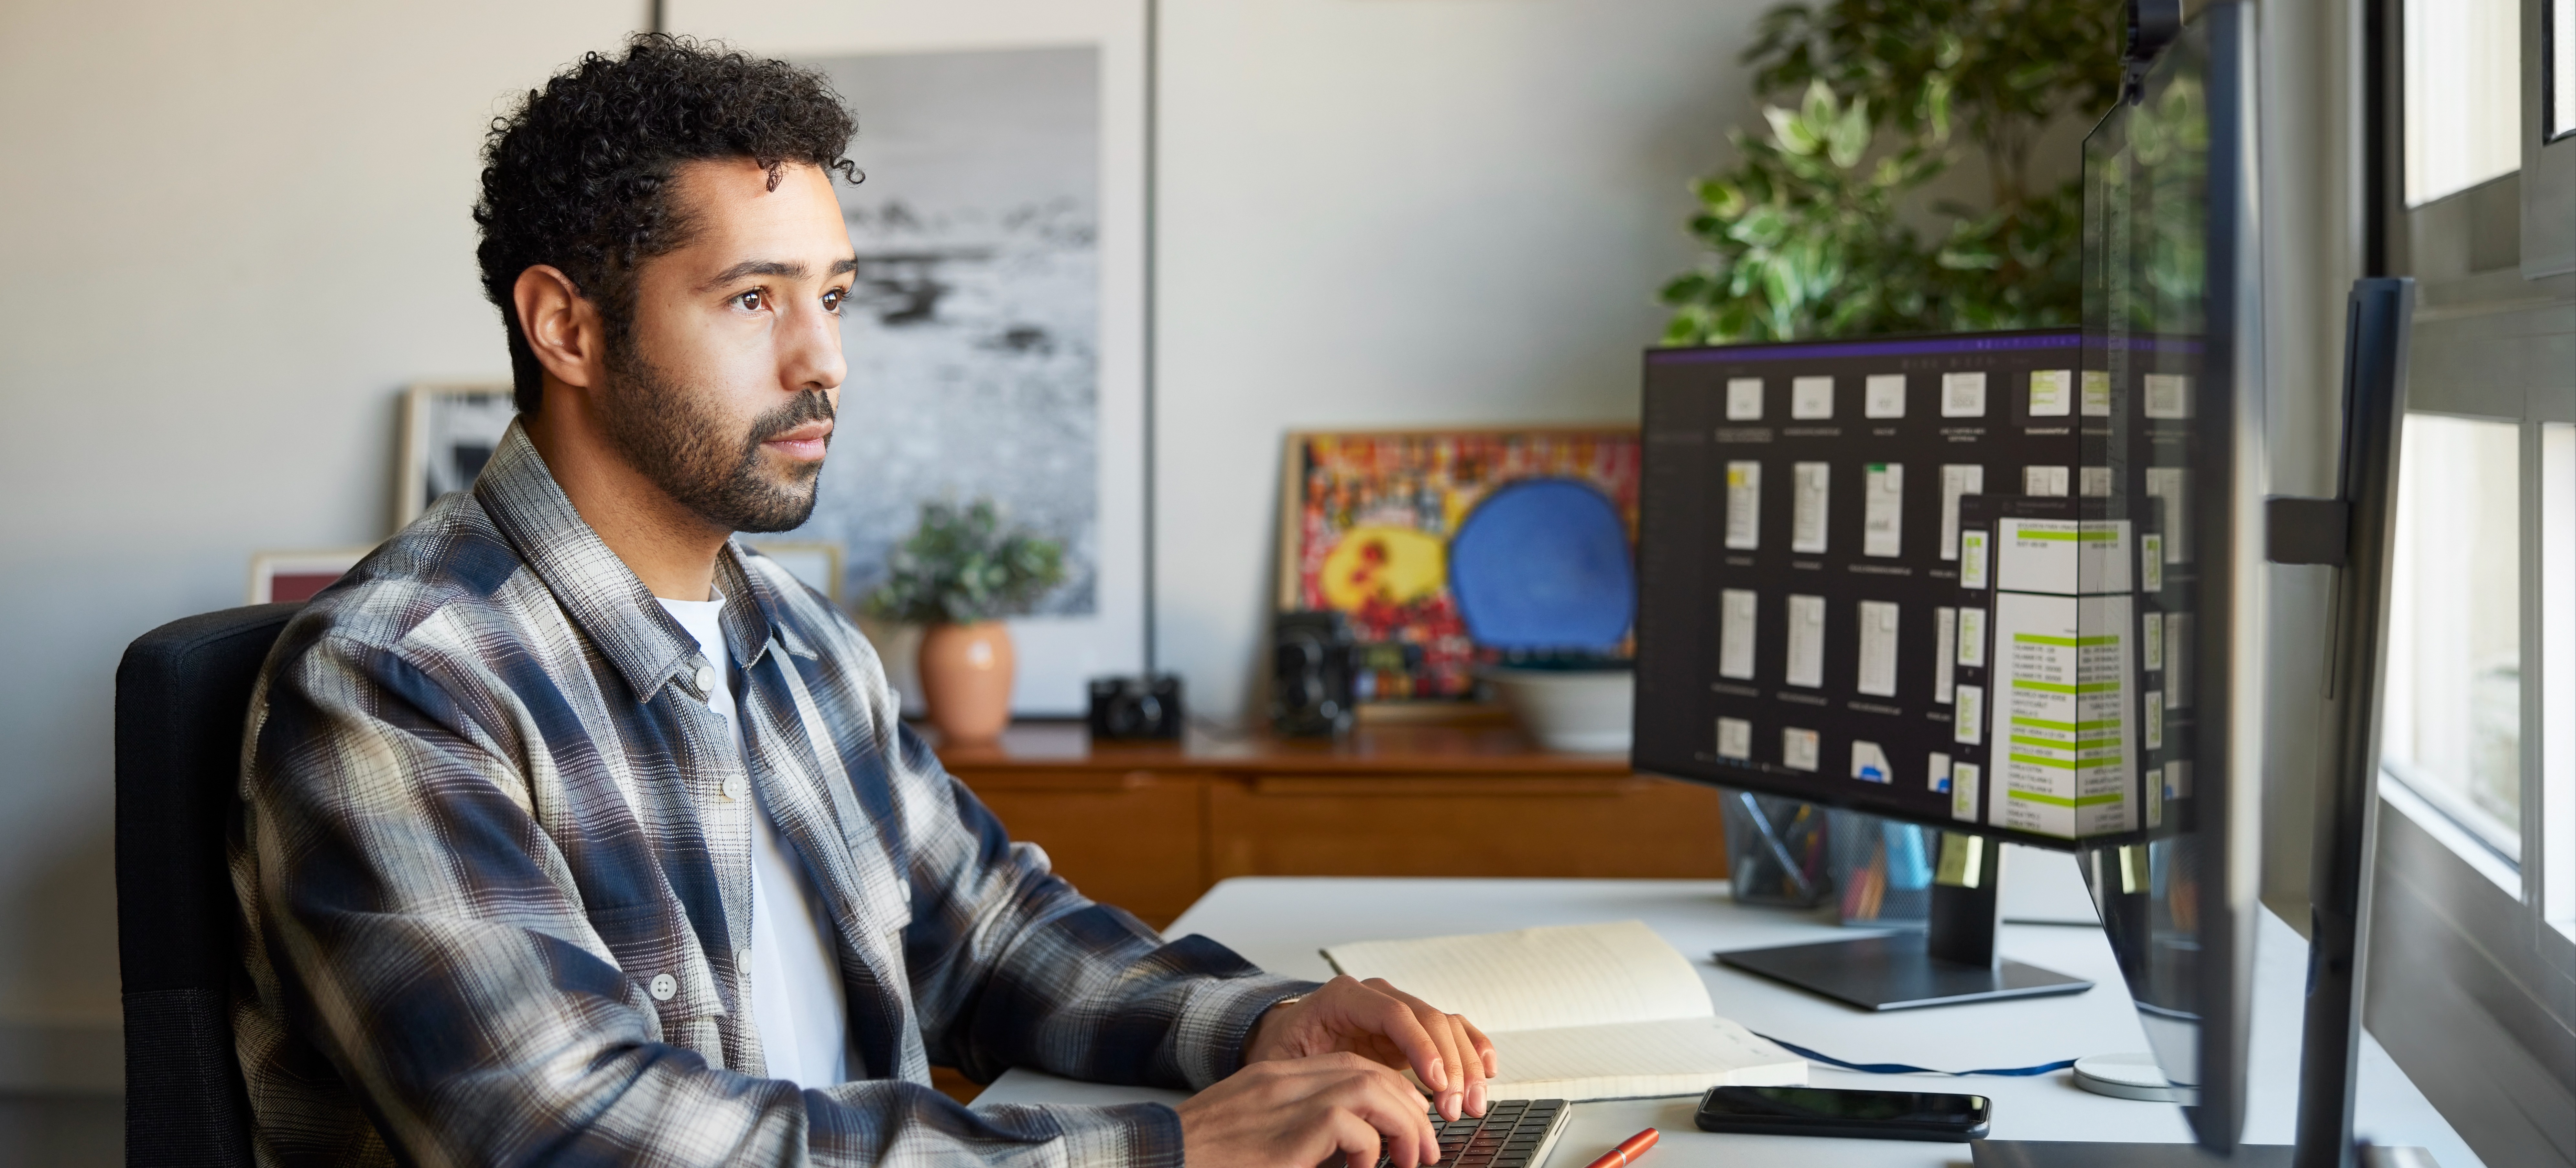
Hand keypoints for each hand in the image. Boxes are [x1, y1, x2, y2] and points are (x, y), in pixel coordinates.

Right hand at [1174, 1052, 1437, 1167]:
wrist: (1159, 1157)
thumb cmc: (1206, 1158)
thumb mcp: (1258, 1138)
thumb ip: (1299, 1133)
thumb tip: (1354, 1150)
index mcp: (1276, 1080)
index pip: (1352, 1064)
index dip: (1391, 1092)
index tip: (1411, 1125)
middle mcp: (1284, 1081)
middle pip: (1369, 1070)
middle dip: (1409, 1107)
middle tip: (1426, 1150)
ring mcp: (1285, 1100)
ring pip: (1370, 1087)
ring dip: (1402, 1124)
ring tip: (1413, 1160)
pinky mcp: (1288, 1130)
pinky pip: (1351, 1127)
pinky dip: (1370, 1148)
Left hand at [1244, 975, 1498, 1121]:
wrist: (1283, 1039)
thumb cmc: (1283, 1053)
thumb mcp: (1285, 1064)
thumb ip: (1311, 1078)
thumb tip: (1341, 1110)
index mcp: (1343, 998)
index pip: (1394, 1013)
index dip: (1420, 1046)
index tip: (1435, 1082)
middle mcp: (1376, 997)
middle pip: (1428, 1018)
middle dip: (1450, 1064)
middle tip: (1455, 1107)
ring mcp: (1398, 1010)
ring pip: (1446, 1025)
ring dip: (1466, 1064)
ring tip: (1469, 1104)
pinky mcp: (1413, 1030)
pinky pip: (1452, 1030)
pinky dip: (1473, 1048)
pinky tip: (1487, 1071)